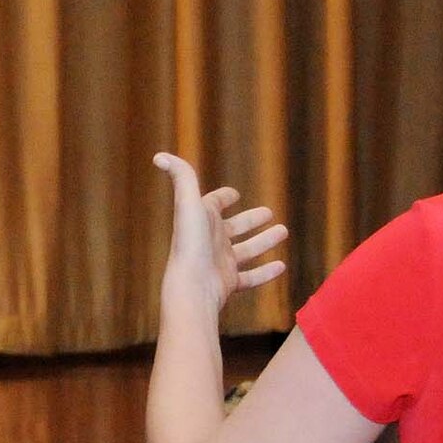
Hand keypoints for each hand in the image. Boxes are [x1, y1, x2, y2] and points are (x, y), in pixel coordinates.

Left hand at [153, 153, 288, 313]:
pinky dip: (266, 272)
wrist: (192, 286)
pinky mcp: (228, 282)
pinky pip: (250, 277)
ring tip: (284, 232)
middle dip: (251, 219)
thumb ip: (182, 175)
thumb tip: (159, 156)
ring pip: (246, 250)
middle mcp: (210, 240)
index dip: (223, 198)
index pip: (213, 204)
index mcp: (201, 220)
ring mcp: (220, 262)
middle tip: (269, 213)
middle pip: (234, 227)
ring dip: (264, 241)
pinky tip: (281, 266)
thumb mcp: (188, 202)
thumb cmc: (190, 243)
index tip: (235, 194)